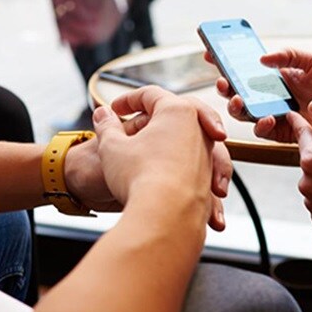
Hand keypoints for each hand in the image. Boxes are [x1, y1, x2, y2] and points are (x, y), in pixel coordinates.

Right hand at [68, 86, 230, 229]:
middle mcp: (199, 129)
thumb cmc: (140, 177)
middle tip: (138, 121)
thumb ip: (106, 126)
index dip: (128, 99)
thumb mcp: (112, 147)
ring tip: (147, 154)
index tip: (114, 109)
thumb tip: (102, 115)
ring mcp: (206, 155)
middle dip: (157, 116)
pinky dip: (179, 168)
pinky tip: (163, 179)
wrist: (166, 217)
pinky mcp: (208, 180)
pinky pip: (195, 166)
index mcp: (177, 111)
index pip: (151, 94)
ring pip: (191, 139)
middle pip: (179, 111)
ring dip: (170, 143)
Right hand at [208, 48, 311, 141]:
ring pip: (245, 112)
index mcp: (280, 76)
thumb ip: (289, 55)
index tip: (211, 55)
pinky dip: (260, 124)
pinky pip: (262, 130)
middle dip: (227, 86)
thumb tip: (262, 59)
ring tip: (239, 101)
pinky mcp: (282, 132)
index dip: (228, 62)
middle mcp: (274, 95)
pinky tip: (267, 118)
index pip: (248, 67)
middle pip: (240, 91)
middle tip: (224, 82)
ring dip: (237, 106)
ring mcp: (276, 114)